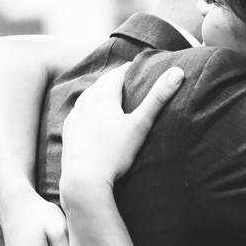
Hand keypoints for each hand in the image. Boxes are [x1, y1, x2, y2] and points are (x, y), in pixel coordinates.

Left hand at [61, 63, 184, 187]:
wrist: (84, 179)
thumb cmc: (115, 153)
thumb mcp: (140, 125)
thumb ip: (157, 98)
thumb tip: (177, 72)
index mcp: (104, 98)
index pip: (116, 75)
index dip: (127, 69)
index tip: (134, 65)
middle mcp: (86, 103)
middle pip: (100, 83)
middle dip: (112, 77)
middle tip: (122, 74)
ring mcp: (75, 117)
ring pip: (86, 95)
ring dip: (97, 89)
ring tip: (104, 89)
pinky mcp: (68, 131)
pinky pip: (76, 111)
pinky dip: (84, 105)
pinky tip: (85, 111)